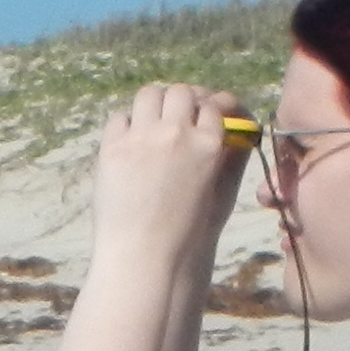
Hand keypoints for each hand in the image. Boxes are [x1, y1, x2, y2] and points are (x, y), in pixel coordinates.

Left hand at [89, 84, 251, 273]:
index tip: (205, 114)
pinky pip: (120, 117)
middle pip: (181, 92)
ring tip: (152, 123)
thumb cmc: (190, 235)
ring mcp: (143, 137)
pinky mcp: (113, 147)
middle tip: (178, 117)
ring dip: (155, 104)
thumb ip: (231, 159)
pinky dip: (127, 124)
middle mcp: (177, 132)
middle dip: (183, 101)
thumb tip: (237, 132)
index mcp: (210, 144)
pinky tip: (130, 143)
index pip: (214, 104)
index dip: (210, 107)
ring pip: (150, 94)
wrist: (147, 258)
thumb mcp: (223, 194)